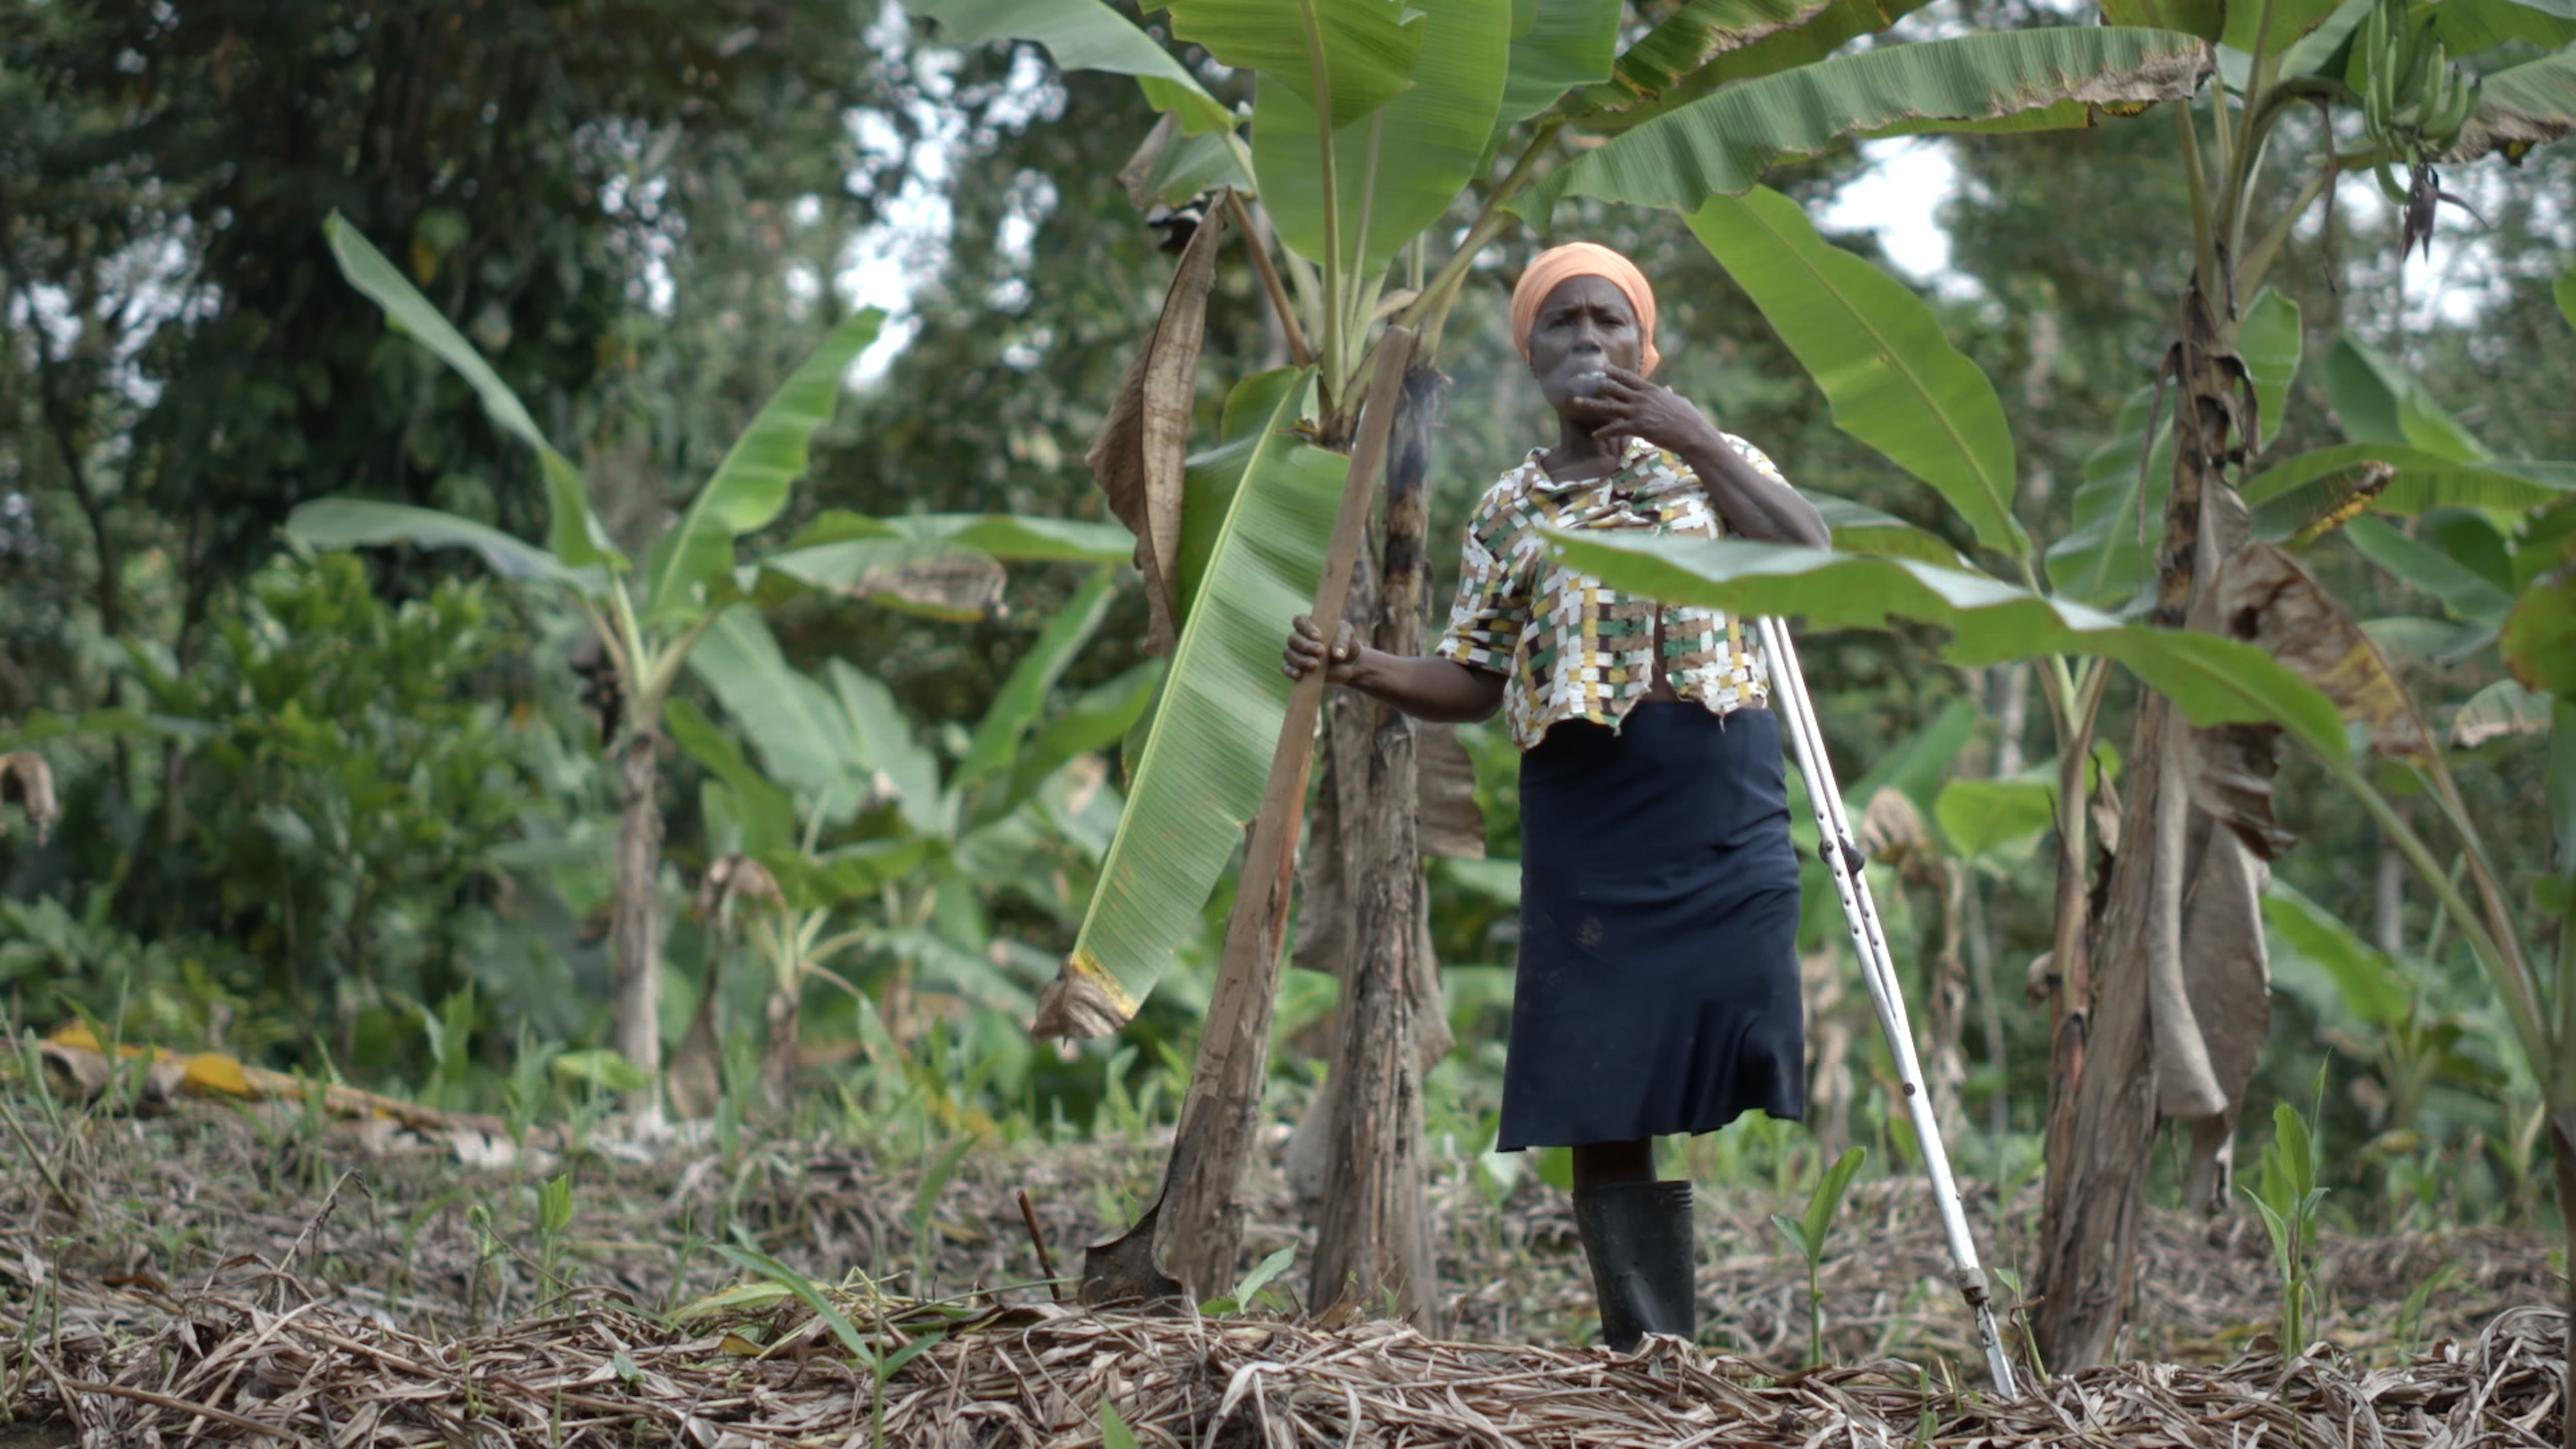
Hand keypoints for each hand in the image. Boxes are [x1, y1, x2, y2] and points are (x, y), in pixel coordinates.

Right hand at [1283, 614, 1361, 683]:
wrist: (1348, 664)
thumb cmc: (1346, 644)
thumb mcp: (1349, 636)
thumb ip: (1343, 641)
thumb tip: (1338, 655)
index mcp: (1309, 624)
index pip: (1300, 621)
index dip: (1306, 628)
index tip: (1318, 636)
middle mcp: (1299, 637)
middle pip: (1293, 638)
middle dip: (1306, 646)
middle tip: (1321, 652)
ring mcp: (1295, 653)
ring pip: (1289, 654)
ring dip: (1300, 660)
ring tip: (1315, 665)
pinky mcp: (1295, 668)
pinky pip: (1286, 668)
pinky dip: (1290, 671)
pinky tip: (1299, 675)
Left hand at [1564, 366, 1722, 455]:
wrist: (1693, 433)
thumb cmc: (1689, 418)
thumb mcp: (1678, 401)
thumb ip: (1669, 393)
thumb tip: (1668, 388)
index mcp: (1651, 390)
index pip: (1629, 378)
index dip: (1614, 373)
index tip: (1602, 368)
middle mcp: (1642, 398)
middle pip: (1614, 388)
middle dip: (1596, 384)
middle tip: (1580, 380)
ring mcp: (1639, 411)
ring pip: (1609, 406)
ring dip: (1591, 404)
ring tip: (1575, 403)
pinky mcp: (1639, 426)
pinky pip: (1616, 428)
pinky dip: (1604, 431)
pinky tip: (1595, 434)